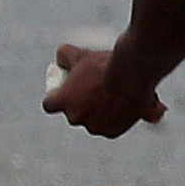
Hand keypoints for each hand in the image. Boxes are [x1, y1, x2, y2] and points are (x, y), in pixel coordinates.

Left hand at [43, 39, 165, 137]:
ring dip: (102, 112)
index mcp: (64, 100)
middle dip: (84, 104)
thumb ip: (65, 56)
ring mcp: (94, 126)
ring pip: (95, 120)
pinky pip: (112, 126)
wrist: (134, 73)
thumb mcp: (82, 54)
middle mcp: (75, 117)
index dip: (58, 97)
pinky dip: (119, 118)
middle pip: (75, 113)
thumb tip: (61, 57)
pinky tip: (129, 103)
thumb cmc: (107, 64)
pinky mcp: (112, 132)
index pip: (50, 104)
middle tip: (99, 87)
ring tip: (118, 93)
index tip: (67, 91)